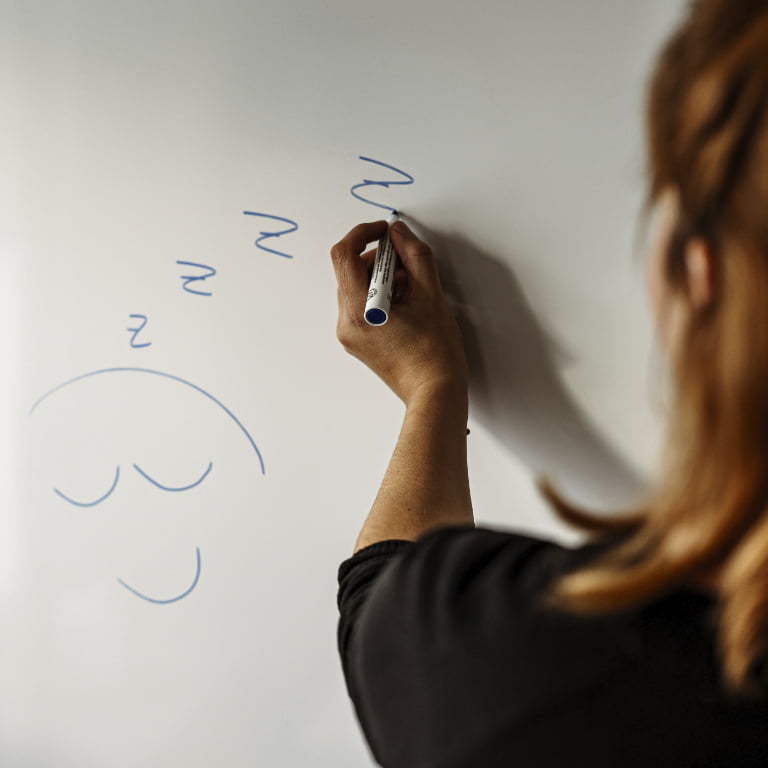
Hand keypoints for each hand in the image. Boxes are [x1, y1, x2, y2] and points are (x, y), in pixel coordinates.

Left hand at [331, 219, 468, 405]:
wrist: (434, 392)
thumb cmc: (434, 353)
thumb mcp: (431, 294)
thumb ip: (415, 255)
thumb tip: (399, 233)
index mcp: (358, 310)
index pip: (343, 255)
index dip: (363, 233)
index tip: (384, 231)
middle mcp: (346, 323)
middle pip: (350, 271)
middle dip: (378, 259)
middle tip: (407, 263)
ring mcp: (350, 335)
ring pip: (356, 288)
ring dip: (381, 278)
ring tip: (411, 288)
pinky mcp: (358, 342)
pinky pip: (361, 307)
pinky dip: (380, 296)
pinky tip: (406, 304)